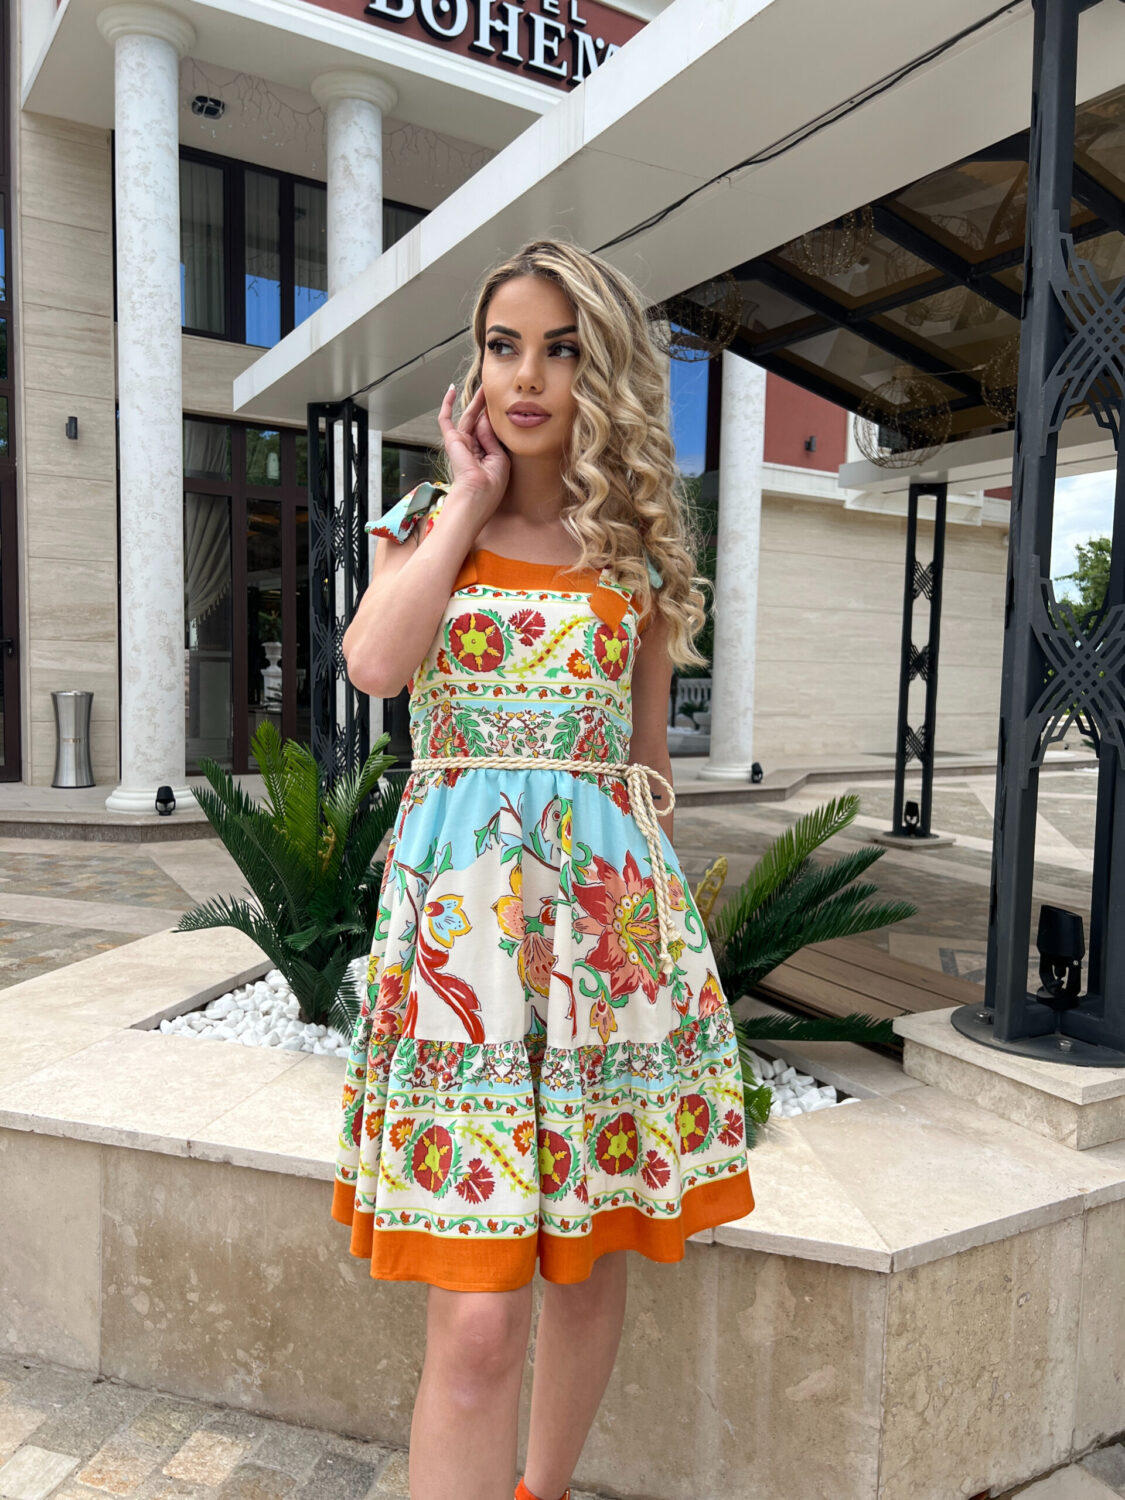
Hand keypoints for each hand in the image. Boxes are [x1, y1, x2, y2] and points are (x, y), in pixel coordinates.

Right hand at [438, 385, 508, 514]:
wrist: (477, 493)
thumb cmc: (491, 484)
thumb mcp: (500, 457)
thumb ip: (492, 437)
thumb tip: (485, 418)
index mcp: (485, 455)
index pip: (490, 433)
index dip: (496, 420)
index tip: (505, 407)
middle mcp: (472, 448)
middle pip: (480, 421)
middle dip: (486, 406)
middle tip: (493, 390)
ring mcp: (461, 443)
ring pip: (469, 417)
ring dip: (475, 401)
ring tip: (484, 386)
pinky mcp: (451, 440)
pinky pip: (445, 419)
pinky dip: (447, 404)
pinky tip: (451, 389)